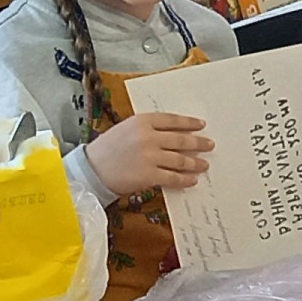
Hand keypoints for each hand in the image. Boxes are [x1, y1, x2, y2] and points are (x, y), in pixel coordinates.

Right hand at [86, 111, 213, 197]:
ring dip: (195, 163)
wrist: (91, 169)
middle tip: (209, 144)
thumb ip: (147, 128)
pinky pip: (173, 177)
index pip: (172, 120)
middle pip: (181, 140)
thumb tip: (172, 134)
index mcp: (142, 121)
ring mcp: (150, 156)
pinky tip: (192, 180)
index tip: (201, 125)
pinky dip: (185, 179)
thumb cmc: (107, 149)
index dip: (189, 123)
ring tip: (204, 165)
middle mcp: (148, 137)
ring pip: (180, 160)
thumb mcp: (125, 129)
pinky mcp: (149, 175)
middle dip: (198, 143)